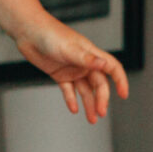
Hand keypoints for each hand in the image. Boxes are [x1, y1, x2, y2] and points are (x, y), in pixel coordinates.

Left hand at [14, 19, 129, 122]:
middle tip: (100, 113)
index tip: (124, 94)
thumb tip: (104, 65)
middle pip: (99, 84)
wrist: (28, 32)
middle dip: (101, 99)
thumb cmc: (50, 34)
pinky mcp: (59, 74)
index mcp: (91, 54)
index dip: (120, 80)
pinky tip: (74, 109)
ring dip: (89, 104)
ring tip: (91, 119)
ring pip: (85, 90)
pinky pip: (68, 90)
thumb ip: (87, 58)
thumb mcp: (69, 48)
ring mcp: (72, 69)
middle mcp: (84, 63)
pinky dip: (71, 100)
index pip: (112, 68)